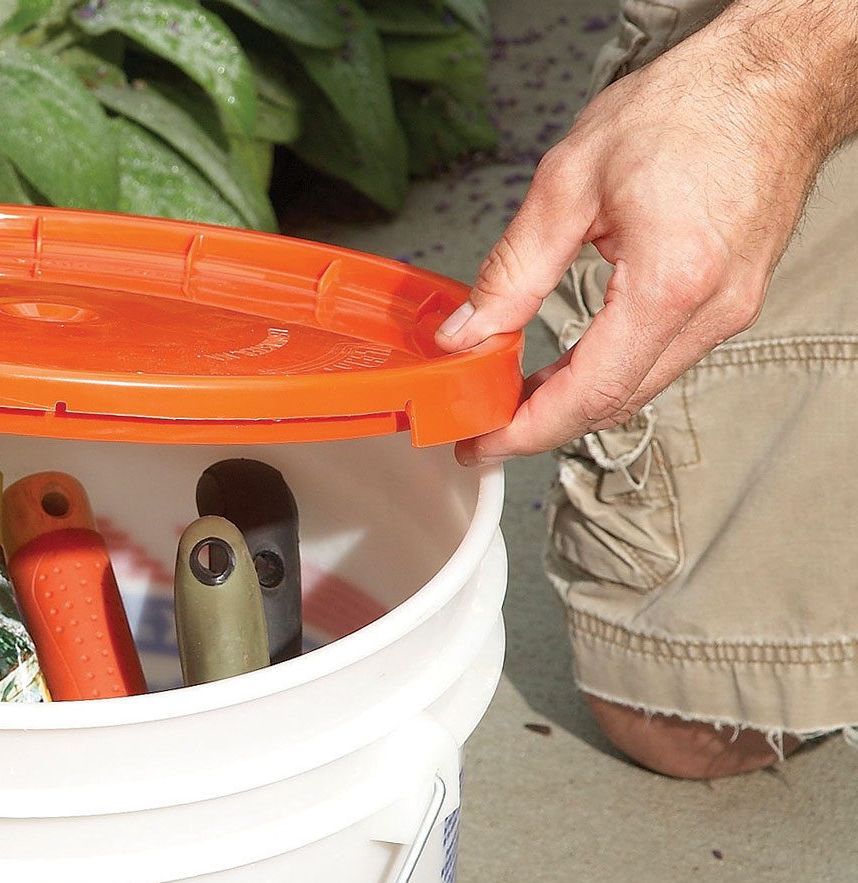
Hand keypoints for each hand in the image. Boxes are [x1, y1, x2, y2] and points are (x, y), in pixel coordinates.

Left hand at [435, 0, 857, 463]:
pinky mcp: (733, 302)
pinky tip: (571, 365)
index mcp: (671, 281)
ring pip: (638, 389)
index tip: (480, 444)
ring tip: (516, 395)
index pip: (589, 393)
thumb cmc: (691, 106)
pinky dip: (609, 372)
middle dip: (542, 424)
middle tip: (483, 425)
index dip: (527, 431)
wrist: (775, 78)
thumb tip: (468, 333)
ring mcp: (730, 310)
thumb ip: (513, 269)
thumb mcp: (570, 180)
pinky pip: (660, 361)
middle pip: (613, 403)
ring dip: (574, 400)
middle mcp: (711, 309)